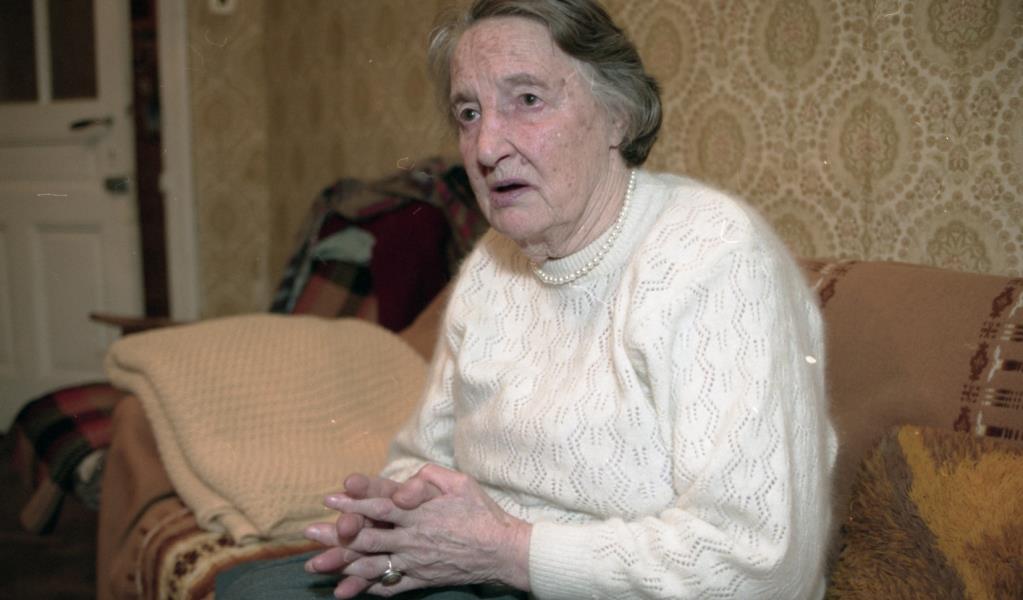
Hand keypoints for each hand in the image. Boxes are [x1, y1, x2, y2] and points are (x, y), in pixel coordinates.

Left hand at [317, 464, 531, 597]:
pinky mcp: (422, 579)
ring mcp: (415, 562)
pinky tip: (347, 589)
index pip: (379, 507)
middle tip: (309, 533)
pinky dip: (368, 588)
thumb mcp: (459, 483)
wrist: (502, 550)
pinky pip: (390, 586)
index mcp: (420, 513)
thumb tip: (404, 486)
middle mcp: (413, 538)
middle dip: (336, 536)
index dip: (353, 503)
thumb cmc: (482, 512)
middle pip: (367, 537)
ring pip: (372, 564)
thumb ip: (429, 478)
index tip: (330, 499)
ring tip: (316, 566)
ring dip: (341, 564)